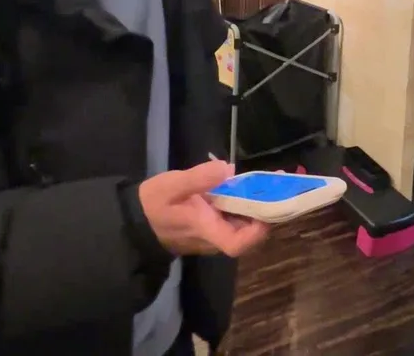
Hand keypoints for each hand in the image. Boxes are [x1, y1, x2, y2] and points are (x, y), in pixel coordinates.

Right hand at [139, 161, 268, 256]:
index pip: (237, 243)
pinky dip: (245, 203)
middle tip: (276, 183)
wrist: (137, 221)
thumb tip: (227, 169)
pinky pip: (235, 218)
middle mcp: (215, 237)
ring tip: (268, 180)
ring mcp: (215, 233)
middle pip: (248, 233)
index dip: (256, 230)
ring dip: (257, 205)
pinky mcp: (213, 226)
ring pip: (243, 224)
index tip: (267, 205)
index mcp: (206, 231)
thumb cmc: (153, 205)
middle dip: (264, 209)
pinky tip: (249, 185)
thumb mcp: (171, 186)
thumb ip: (198, 178)